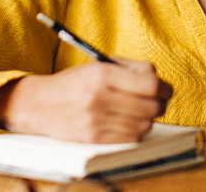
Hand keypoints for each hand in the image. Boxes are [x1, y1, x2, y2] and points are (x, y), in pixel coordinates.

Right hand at [0, 58, 172, 142]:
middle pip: (151, 106)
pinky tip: (127, 123)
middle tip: (156, 102)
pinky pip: (130, 138)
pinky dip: (135, 132)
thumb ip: (130, 69)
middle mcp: (100, 97)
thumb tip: (158, 80)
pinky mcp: (94, 138)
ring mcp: (97, 120)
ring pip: (144, 125)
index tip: (165, 89)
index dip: (164, 88)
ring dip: (147, 119)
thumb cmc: (74, 83)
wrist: (40, 104)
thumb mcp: (98, 65)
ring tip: (138, 112)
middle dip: (159, 104)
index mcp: (102, 74)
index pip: (150, 84)